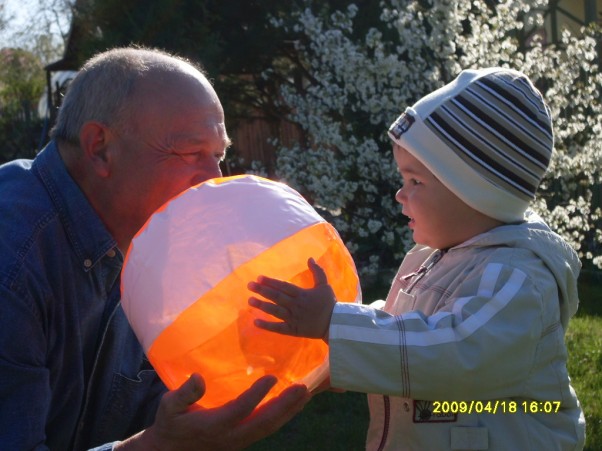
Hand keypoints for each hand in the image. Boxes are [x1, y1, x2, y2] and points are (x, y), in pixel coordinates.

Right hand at [116, 373, 309, 450]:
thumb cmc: (170, 424)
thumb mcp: (169, 407)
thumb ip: (184, 394)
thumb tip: (198, 377)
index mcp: (214, 425)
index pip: (240, 410)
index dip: (257, 395)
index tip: (272, 377)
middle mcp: (232, 435)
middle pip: (265, 422)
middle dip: (286, 405)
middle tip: (303, 388)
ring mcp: (240, 440)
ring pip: (270, 428)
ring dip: (289, 411)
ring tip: (306, 394)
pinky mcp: (244, 439)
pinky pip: (267, 429)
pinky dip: (283, 416)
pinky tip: (294, 404)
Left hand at [247, 258, 335, 340]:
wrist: (336, 324)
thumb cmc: (329, 304)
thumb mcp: (325, 285)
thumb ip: (317, 271)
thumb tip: (310, 258)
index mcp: (302, 294)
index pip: (284, 286)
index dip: (271, 281)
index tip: (259, 277)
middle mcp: (296, 305)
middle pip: (277, 297)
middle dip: (263, 291)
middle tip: (250, 285)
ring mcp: (294, 318)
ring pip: (275, 311)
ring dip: (262, 306)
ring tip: (250, 300)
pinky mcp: (293, 330)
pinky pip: (278, 328)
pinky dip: (267, 326)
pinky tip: (255, 322)